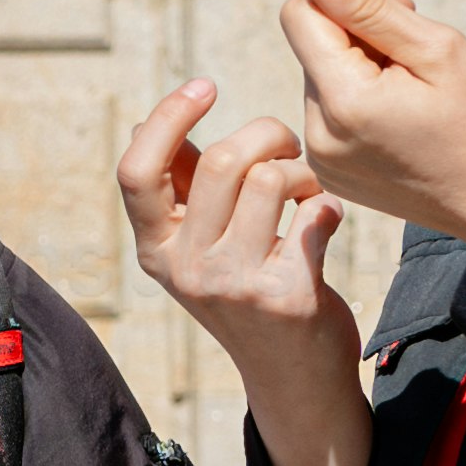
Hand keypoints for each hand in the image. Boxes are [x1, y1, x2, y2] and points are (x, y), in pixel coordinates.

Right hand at [119, 84, 372, 465]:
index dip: (167, 117)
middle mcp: (186, 269)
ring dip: (302, 172)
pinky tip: (327, 221)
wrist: (294, 380)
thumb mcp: (201, 247)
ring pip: (270, 180)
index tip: (205, 85)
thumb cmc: (248, 293)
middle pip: (222, 161)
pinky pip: (314, 215)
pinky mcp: (286, 297)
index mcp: (157, 249)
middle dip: (267, 135)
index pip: (136, 171)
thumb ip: (180, 189)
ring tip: (308, 191)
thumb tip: (147, 123)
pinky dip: (329, 207)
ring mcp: (235, 286)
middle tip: (288, 146)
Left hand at [278, 0, 465, 248]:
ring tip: (416, 96)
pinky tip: (405, 120)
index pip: (301, 15)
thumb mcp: (437, 49)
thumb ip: (368, 6)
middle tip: (419, 65)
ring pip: (322, 79)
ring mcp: (324, 162)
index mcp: (343, 102)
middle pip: (313, 48)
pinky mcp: (334, 175)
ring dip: (363, 72)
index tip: (398, 26)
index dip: (349, 5)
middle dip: (361, 41)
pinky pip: (330, 116)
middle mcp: (319, 136)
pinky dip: (362, 105)